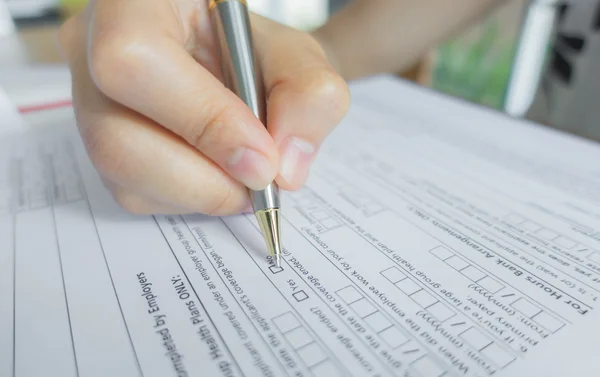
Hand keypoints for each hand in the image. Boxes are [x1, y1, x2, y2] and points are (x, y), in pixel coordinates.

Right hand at [58, 0, 349, 214]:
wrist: (233, 63)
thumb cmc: (254, 51)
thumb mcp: (296, 57)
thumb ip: (308, 98)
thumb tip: (284, 171)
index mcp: (135, 2)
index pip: (137, 61)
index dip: (202, 119)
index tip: (262, 160)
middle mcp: (91, 48)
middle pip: (116, 137)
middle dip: (203, 178)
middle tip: (260, 182)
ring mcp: (87, 99)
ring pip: (123, 174)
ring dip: (200, 192)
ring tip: (244, 174)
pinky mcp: (98, 143)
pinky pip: (133, 192)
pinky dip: (188, 197)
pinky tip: (216, 171)